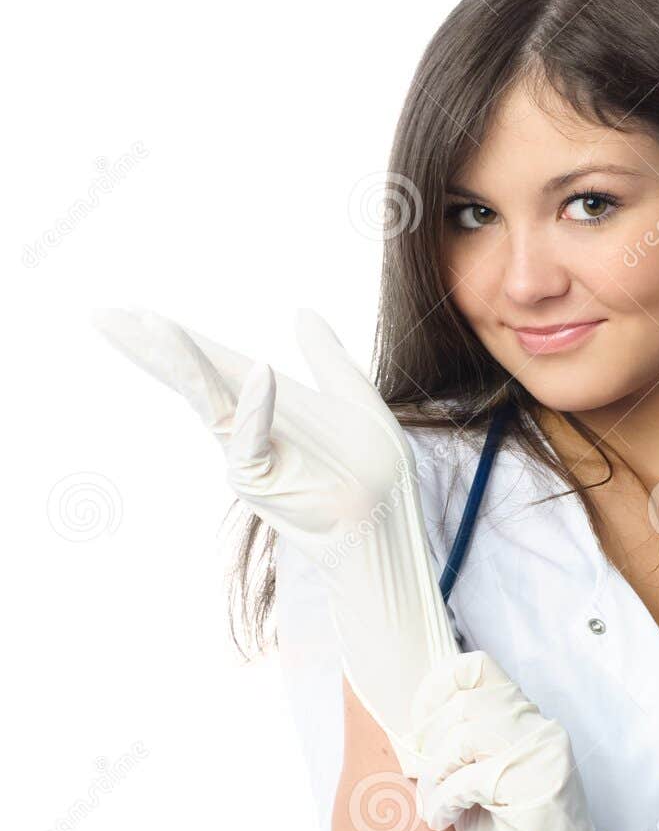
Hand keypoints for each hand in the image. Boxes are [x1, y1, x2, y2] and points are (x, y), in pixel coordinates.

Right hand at [91, 307, 457, 754]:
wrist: (385, 521)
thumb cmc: (371, 469)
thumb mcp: (353, 398)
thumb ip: (327, 357)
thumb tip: (301, 312)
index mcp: (260, 402)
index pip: (208, 359)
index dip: (171, 336)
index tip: (128, 310)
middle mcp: (241, 427)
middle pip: (188, 377)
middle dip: (147, 347)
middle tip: (102, 314)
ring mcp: (244, 456)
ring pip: (206, 402)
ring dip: (181, 362)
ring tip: (150, 322)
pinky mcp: (261, 483)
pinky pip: (254, 441)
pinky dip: (258, 408)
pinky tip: (263, 370)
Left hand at [409, 650, 658, 830]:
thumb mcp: (474, 783)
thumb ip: (453, 751)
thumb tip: (404, 734)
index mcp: (525, 720)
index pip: (477, 667)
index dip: (435, 689)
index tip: (417, 728)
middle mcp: (538, 728)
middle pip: (463, 702)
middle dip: (428, 742)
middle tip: (422, 781)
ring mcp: (542, 753)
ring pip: (465, 732)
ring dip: (433, 774)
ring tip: (434, 808)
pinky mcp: (539, 785)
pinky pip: (471, 777)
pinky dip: (444, 799)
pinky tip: (443, 822)